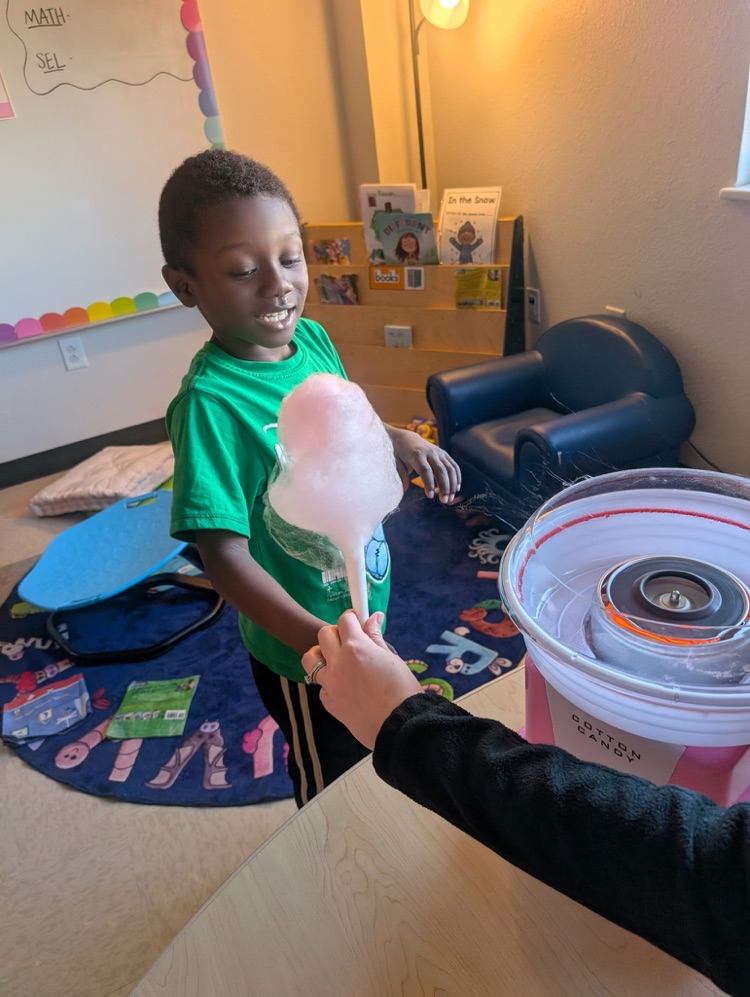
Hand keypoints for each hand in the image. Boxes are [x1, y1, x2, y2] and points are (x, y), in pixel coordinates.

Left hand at [301, 610, 422, 748]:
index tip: (359, 623)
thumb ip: (376, 637)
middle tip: (350, 642)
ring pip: (310, 659)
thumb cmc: (402, 689)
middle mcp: (337, 662)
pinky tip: (344, 688)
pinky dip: (329, 683)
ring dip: (322, 655)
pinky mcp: (329, 703)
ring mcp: (330, 683)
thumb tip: (373, 617)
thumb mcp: (392, 658)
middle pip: (323, 634)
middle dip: (336, 633)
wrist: (399, 725)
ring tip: (336, 661)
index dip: (352, 619)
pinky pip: (321, 686)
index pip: (345, 620)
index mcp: (355, 647)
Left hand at [389, 427, 460, 502]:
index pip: (425, 470)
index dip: (429, 483)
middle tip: (444, 501)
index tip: (430, 496)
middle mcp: (430, 452)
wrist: (406, 438)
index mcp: (417, 454)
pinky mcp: (444, 454)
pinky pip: (454, 466)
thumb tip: (404, 490)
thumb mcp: (396, 463)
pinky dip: (457, 477)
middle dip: (444, 487)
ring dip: (452, 485)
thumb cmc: (399, 453)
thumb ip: (400, 475)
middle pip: (441, 470)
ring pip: (450, 469)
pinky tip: (456, 489)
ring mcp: (439, 453)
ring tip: (450, 498)